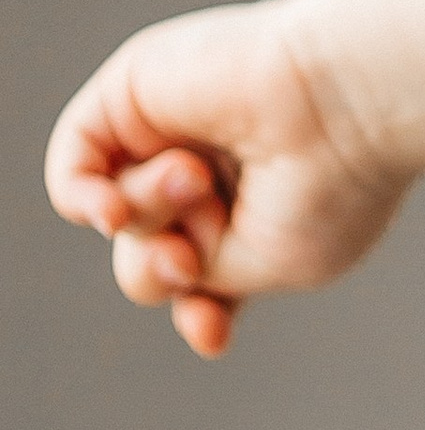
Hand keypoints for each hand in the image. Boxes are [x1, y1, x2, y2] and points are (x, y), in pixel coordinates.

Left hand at [45, 0, 424, 354]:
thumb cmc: (330, 186)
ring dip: (152, 219)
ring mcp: (175, 132)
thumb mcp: (266, 268)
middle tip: (195, 256)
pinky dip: (85, 199)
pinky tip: (115, 211)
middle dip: (167, 269)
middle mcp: (219, 171)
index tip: (212, 335)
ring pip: (120, 216)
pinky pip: (73, 167)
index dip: (198, 316)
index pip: (207, 281)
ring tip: (196, 181)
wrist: (345, 99)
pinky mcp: (132, 94)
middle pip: (151, 255)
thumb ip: (194, 273)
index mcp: (262, 212)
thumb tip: (138, 247)